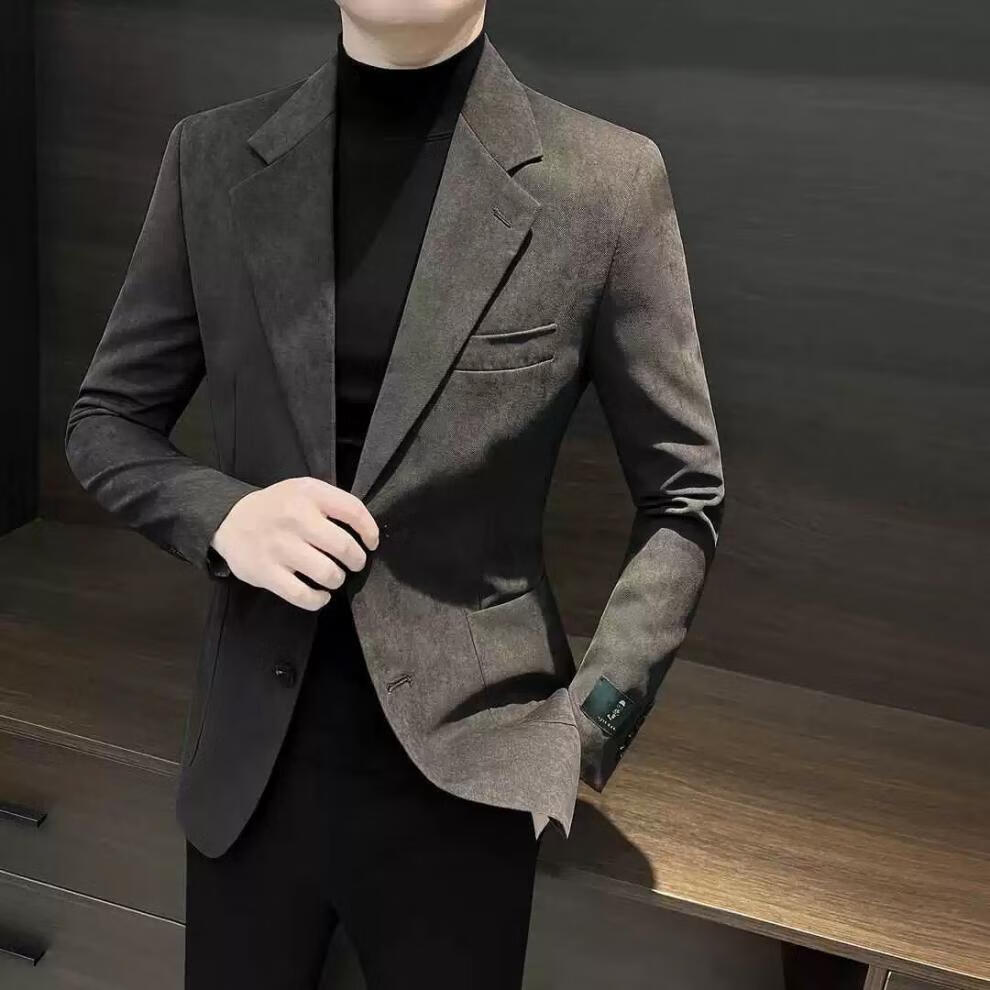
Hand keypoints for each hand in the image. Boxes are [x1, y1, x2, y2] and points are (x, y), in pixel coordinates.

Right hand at [209, 476, 379, 609]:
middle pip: (344, 547)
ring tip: (334, 576)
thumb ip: (332, 503)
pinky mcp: (266, 572)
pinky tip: (321, 594)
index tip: (371, 543)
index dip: (370, 531)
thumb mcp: (303, 490)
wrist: (229, 520)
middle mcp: (295, 518)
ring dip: (338, 579)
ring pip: (327, 573)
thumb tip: (366, 531)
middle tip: (354, 563)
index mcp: (308, 494)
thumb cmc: (278, 507)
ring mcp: (279, 547)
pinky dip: (318, 599)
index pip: (354, 511)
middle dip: (357, 560)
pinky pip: (303, 595)